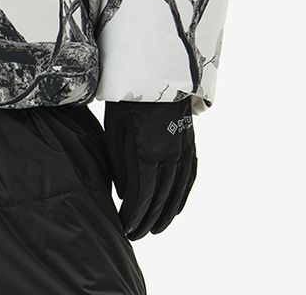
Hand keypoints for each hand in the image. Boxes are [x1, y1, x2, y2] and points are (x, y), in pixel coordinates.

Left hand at [102, 99, 196, 239]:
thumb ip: (121, 163)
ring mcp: (183, 148)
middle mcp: (171, 154)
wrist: (154, 69)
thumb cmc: (127, 98)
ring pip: (178, 190)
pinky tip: (175, 207)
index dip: (135, 215)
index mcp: (149, 151)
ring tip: (155, 229)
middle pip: (161, 197)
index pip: (143, 195)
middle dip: (148, 220)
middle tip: (136, 235)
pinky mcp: (188, 141)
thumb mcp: (116, 129)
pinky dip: (183, 194)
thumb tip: (125, 194)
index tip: (125, 228)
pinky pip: (190, 175)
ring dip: (167, 213)